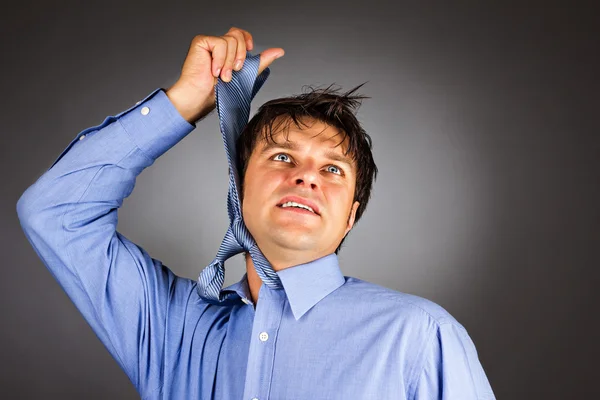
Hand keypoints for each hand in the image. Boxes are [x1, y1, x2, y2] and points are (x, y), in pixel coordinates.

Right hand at [166, 27, 284, 122]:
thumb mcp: (246, 75)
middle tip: (234, 71)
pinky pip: (220, 43)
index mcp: (229, 51)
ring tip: (223, 76)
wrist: (202, 98)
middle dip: (240, 55)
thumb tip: (279, 51)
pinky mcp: (201, 42)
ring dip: (229, 62)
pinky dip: (220, 60)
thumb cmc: (219, 91)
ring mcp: (210, 43)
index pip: (241, 34)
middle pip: (238, 35)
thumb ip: (261, 61)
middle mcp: (219, 44)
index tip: (249, 51)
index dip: (247, 39)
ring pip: (230, 40)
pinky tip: (213, 71)